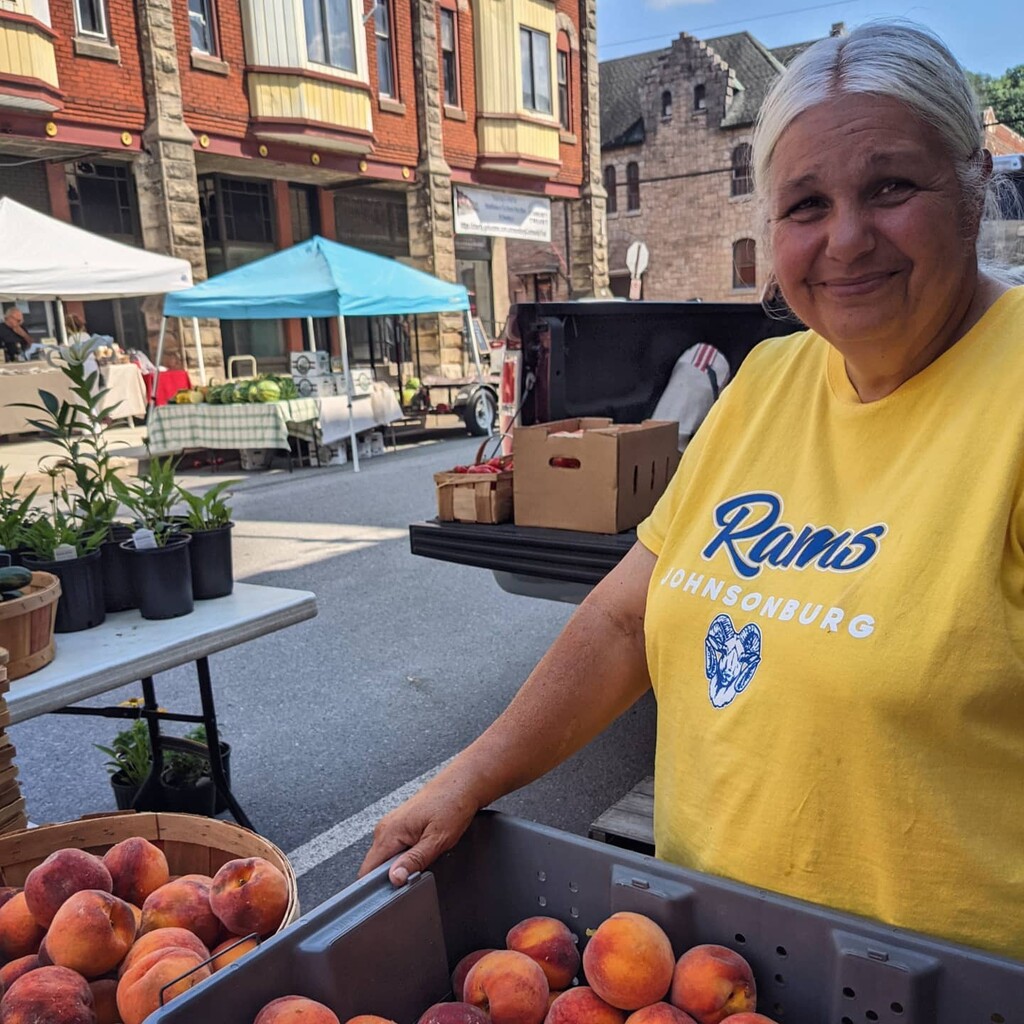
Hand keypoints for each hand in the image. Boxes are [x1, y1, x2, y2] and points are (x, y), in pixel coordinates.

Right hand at [358, 771, 481, 885]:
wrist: (461, 784)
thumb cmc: (452, 805)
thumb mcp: (437, 840)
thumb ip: (414, 861)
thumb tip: (395, 878)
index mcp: (389, 831)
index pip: (367, 871)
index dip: (378, 888)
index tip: (394, 893)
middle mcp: (385, 827)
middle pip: (375, 867)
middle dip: (392, 878)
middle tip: (416, 875)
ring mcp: (391, 825)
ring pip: (386, 859)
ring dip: (400, 867)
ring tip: (423, 859)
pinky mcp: (399, 825)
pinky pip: (394, 849)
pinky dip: (405, 857)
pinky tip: (422, 852)